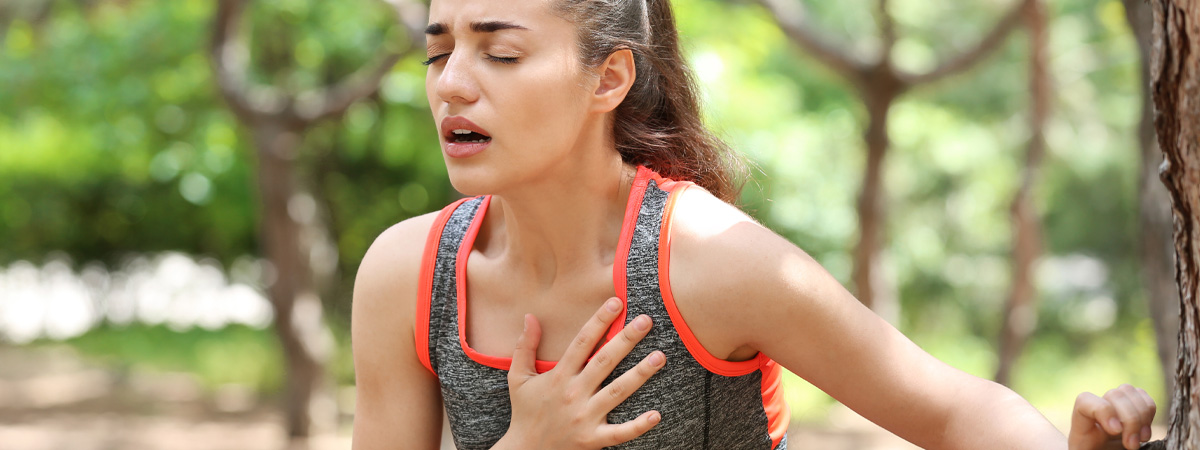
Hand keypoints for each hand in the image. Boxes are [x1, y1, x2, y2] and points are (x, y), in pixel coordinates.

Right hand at [497, 297, 665, 448]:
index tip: (616, 302)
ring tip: (660, 356)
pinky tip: (657, 414)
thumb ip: (525, 347)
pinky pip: (619, 432)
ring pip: (617, 392)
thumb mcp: (518, 378)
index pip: (581, 343)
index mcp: (558, 377)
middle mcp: (573, 394)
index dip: (599, 321)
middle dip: (626, 340)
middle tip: (646, 320)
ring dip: (640, 374)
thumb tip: (530, 316)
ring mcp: (585, 417)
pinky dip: (638, 426)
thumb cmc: (525, 411)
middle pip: (604, 362)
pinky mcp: (593, 439)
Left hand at [1068, 384, 1156, 449]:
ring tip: (1140, 440)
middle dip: (1130, 420)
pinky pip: (1144, 398)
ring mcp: (1113, 406)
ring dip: (1141, 416)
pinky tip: (1145, 433)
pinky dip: (1150, 413)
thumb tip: (1113, 431)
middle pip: (1114, 394)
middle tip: (1132, 446)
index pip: (1084, 401)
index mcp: (1081, 423)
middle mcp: (1096, 409)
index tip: (1115, 431)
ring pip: (1130, 392)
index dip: (1103, 410)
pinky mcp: (1131, 407)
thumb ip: (1092, 449)